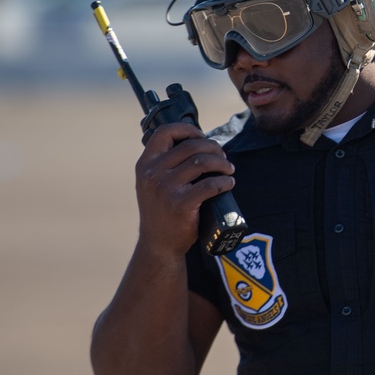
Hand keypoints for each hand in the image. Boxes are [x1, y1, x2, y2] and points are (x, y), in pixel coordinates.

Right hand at [134, 122, 235, 256]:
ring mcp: (165, 189)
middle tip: (223, 157)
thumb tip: (198, 142)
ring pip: (202, 162)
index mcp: (145, 164)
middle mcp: (152, 174)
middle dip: (213, 148)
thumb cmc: (163, 210)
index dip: (187, 129)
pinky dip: (224, 182)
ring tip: (229, 170)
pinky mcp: (181, 204)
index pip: (164, 132)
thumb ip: (165, 164)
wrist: (159, 244)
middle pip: (190, 146)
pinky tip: (229, 183)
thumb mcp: (153, 183)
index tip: (202, 136)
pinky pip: (210, 185)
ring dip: (222, 163)